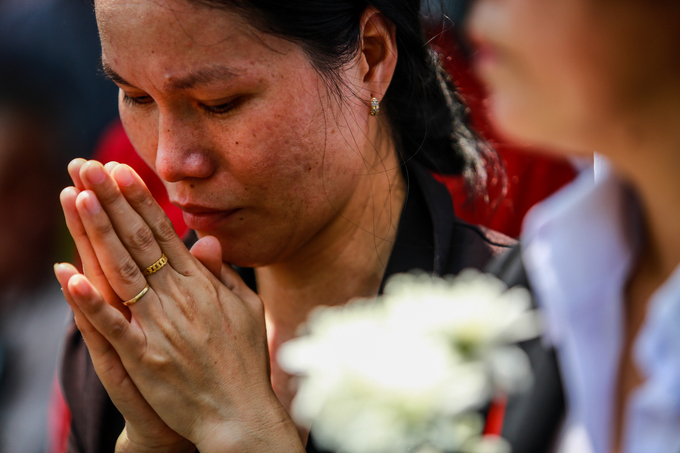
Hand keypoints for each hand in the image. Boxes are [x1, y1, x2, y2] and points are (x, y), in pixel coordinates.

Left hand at [58, 160, 303, 451]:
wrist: (239, 412)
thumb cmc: (243, 360)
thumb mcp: (244, 309)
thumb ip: (222, 274)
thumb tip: (207, 240)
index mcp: (200, 285)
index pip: (165, 232)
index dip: (141, 200)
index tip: (121, 170)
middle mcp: (178, 297)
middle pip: (139, 241)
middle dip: (113, 201)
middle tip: (89, 167)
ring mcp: (159, 325)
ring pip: (123, 270)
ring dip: (99, 233)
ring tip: (77, 198)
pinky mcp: (143, 356)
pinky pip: (113, 324)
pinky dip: (90, 301)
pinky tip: (67, 276)